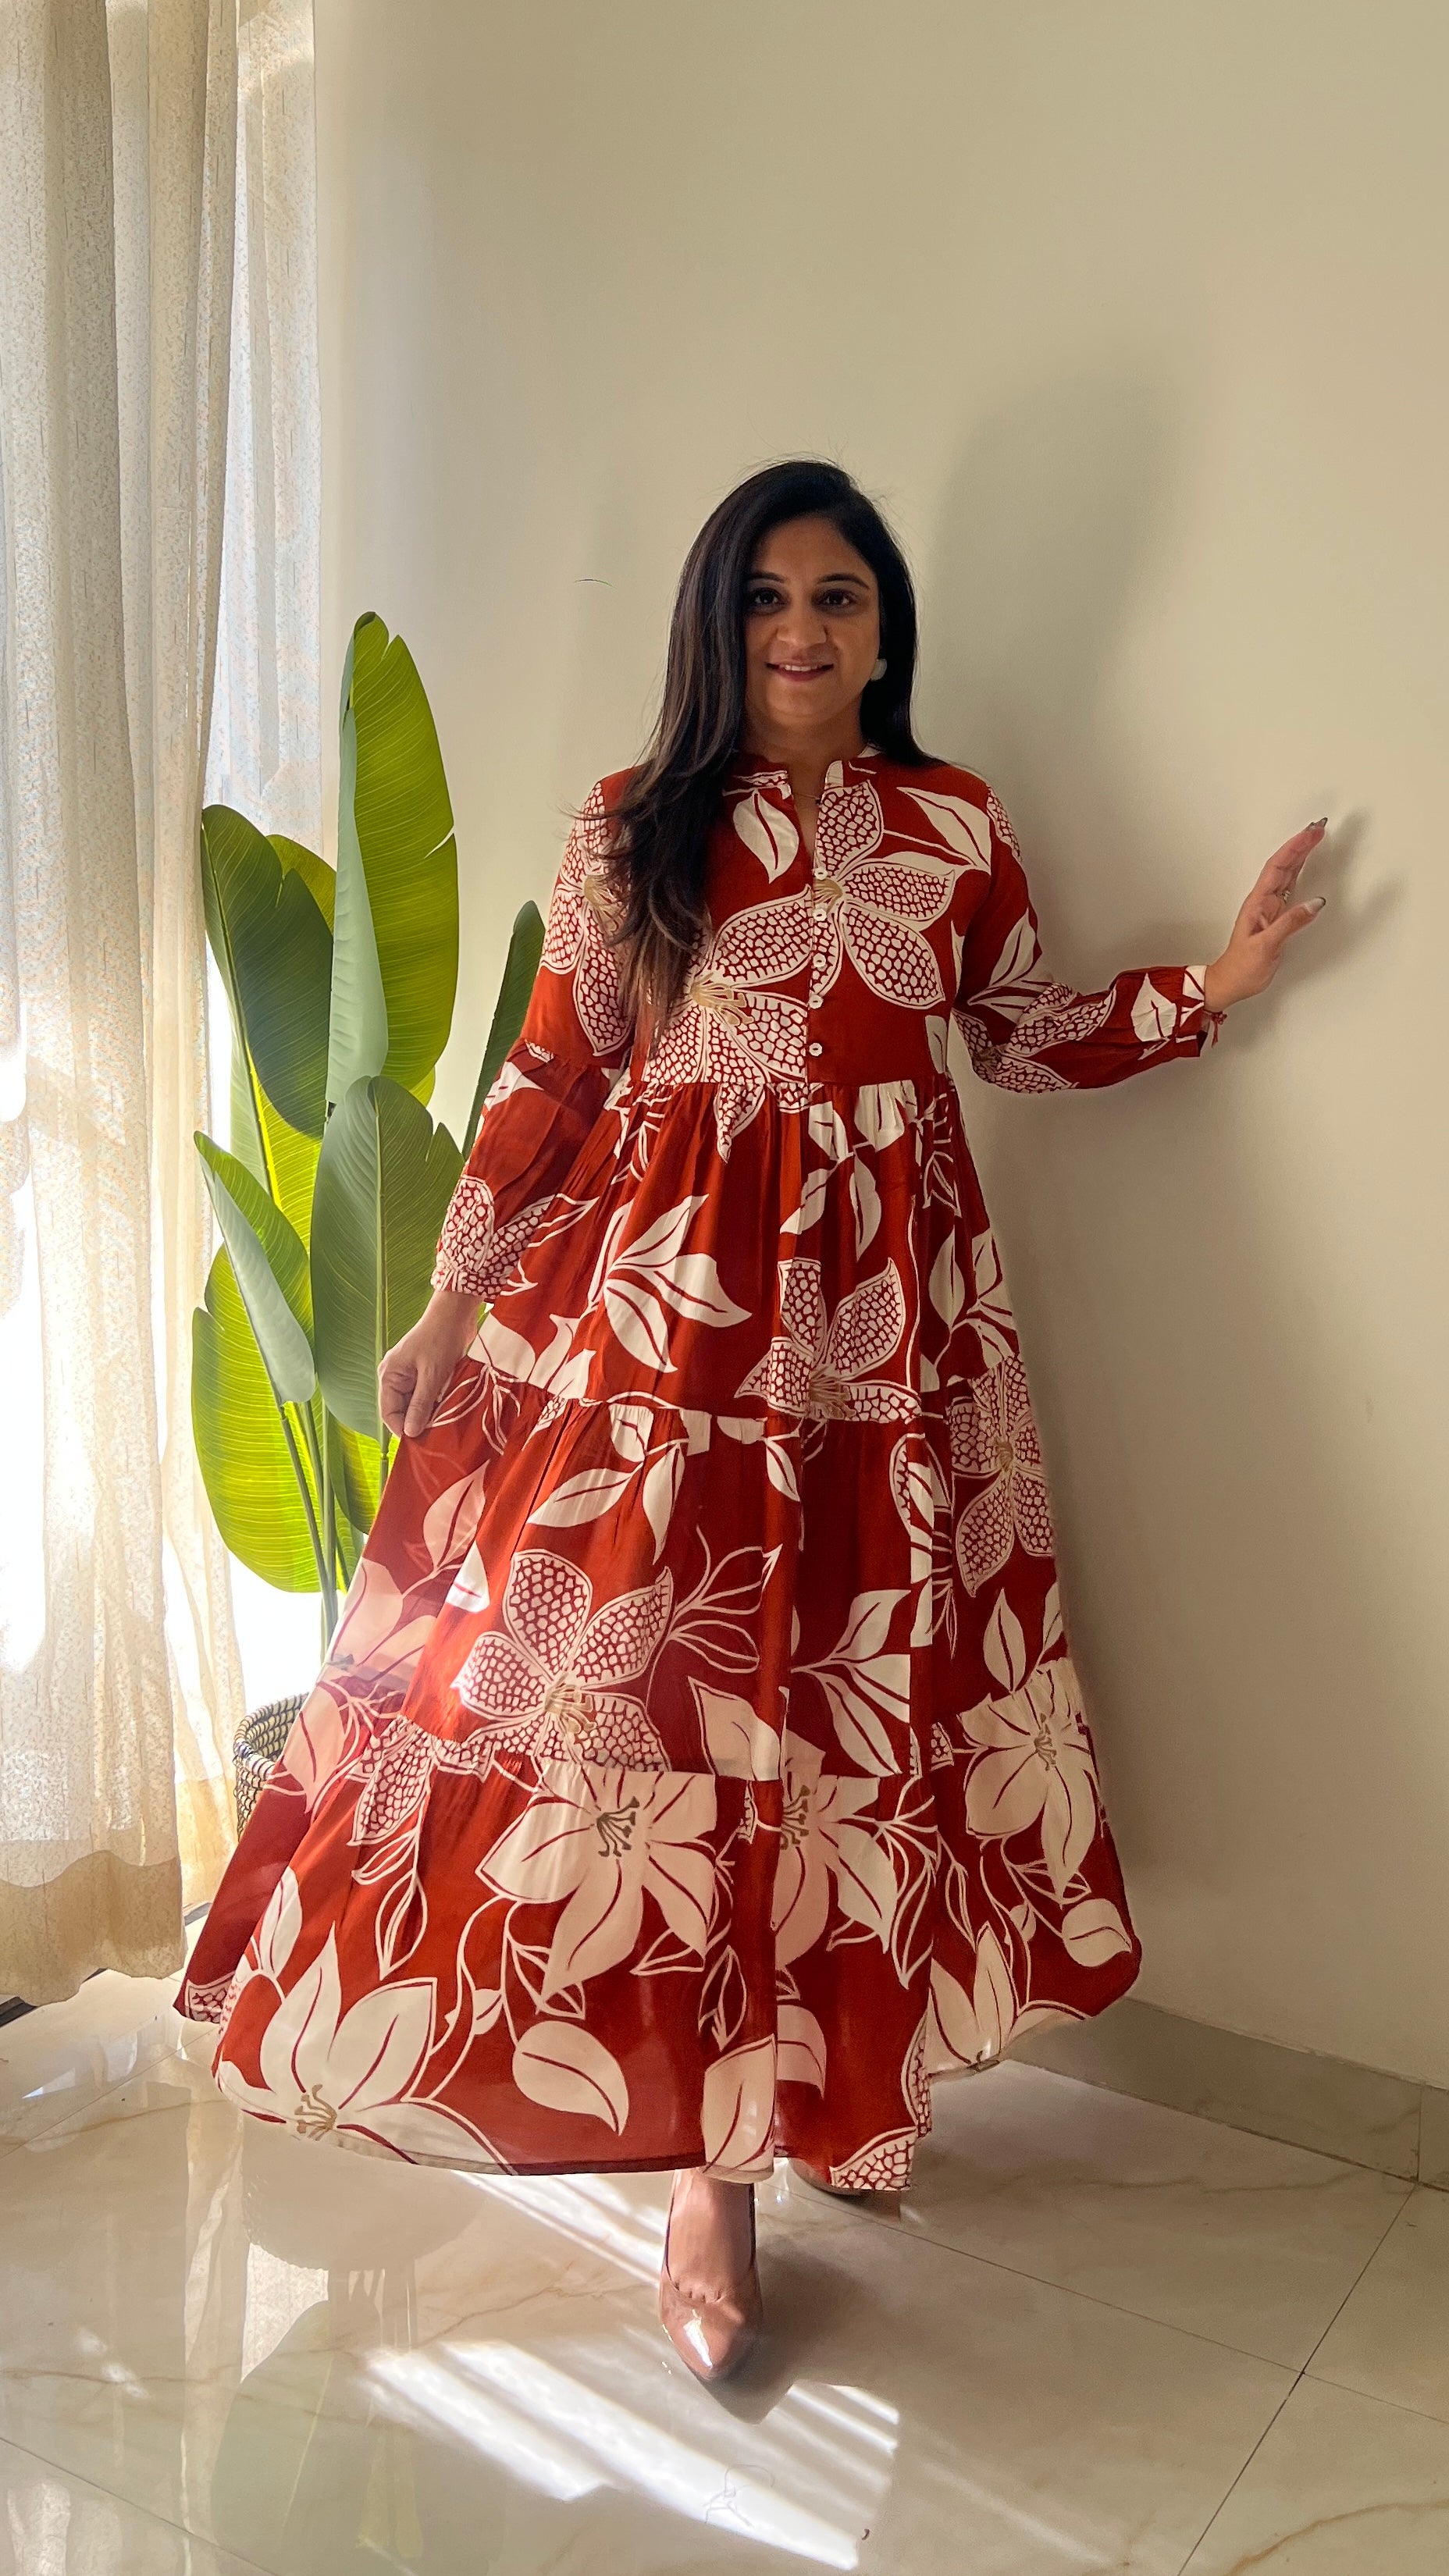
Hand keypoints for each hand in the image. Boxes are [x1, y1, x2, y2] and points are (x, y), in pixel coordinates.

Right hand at [378, 1289, 479, 1438]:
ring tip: (443, 1424)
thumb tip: (410, 1433)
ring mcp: (410, 1376)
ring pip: (415, 1405)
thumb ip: (420, 1404)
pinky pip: (426, 1396)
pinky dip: (435, 1404)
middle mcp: (396, 1377)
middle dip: (417, 1423)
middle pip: (401, 1411)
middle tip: (436, 1436)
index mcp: (389, 1375)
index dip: (402, 1430)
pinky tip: (448, 1410)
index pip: (388, 1413)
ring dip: (428, 1414)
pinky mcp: (425, 1374)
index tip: (420, 1443)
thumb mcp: (432, 1375)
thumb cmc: (440, 1339)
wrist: (455, 1314)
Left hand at [1202, 821, 1327, 1013]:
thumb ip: (1290, 924)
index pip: (1278, 867)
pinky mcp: (1275, 916)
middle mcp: (1263, 901)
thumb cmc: (1242, 968)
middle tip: (1319, 828)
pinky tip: (1306, 864)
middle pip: (1283, 864)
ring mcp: (1269, 907)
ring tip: (1315, 837)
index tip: (1311, 833)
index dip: (1294, 848)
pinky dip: (1300, 872)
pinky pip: (1290, 887)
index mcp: (1258, 903)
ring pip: (1287, 873)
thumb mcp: (1266, 947)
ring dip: (1301, 854)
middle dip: (1300, 844)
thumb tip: (1315, 904)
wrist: (1230, 982)